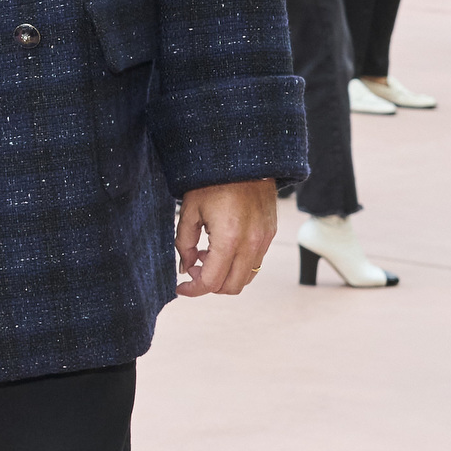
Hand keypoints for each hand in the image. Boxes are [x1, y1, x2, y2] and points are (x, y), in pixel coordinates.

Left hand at [175, 179, 275, 297]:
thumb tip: (185, 268)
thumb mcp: (189, 211)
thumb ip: (184, 244)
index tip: (180, 287)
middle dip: (209, 285)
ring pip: (246, 278)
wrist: (244, 160)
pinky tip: (223, 248)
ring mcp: (264, 240)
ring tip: (208, 256)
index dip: (193, 290)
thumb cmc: (212, 182)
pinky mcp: (270, 234)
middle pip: (231, 287)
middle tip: (193, 269)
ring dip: (225, 276)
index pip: (211, 282)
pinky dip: (238, 265)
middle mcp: (251, 244)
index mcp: (229, 239)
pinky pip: (255, 263)